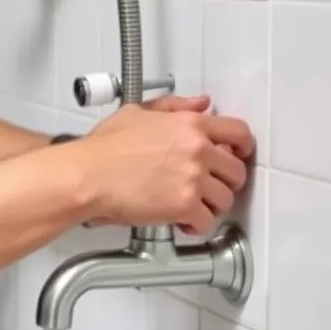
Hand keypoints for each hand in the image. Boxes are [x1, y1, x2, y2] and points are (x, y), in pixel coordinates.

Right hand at [73, 94, 254, 233]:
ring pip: (225, 199)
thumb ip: (173, 107)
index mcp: (189, 124)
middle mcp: (197, 149)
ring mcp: (193, 178)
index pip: (239, 132)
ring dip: (210, 206)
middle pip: (237, 171)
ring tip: (191, 206)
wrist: (87, 175)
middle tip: (209, 187)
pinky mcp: (184, 205)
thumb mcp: (138, 112)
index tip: (239, 155)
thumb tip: (201, 103)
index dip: (243, 147)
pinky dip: (195, 225)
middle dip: (225, 182)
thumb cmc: (103, 147)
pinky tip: (181, 221)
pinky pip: (206, 222)